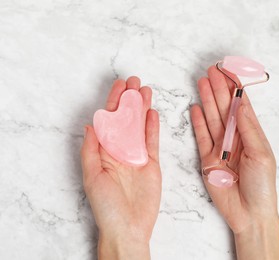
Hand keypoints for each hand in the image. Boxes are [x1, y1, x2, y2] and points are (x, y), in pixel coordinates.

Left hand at [81, 77, 160, 259]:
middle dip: (129, 100)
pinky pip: (152, 141)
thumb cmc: (105, 206)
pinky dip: (152, 127)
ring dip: (142, 108)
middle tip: (135, 81)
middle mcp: (120, 150)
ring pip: (140, 126)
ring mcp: (137, 156)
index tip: (120, 86)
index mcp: (103, 152)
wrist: (128, 227)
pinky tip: (152, 113)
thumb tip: (90, 124)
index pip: (109, 121)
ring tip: (146, 91)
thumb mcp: (91, 176)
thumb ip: (91, 149)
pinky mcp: (151, 163)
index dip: (114, 102)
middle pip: (125, 119)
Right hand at [191, 66, 278, 258]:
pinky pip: (201, 136)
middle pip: (225, 109)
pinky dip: (198, 122)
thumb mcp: (261, 155)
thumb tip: (242, 105)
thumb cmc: (262, 186)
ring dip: (207, 100)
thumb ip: (249, 130)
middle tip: (212, 71)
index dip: (235, 89)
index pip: (242, 106)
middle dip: (219, 89)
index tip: (230, 71)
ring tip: (202, 82)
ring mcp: (220, 148)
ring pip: (212, 119)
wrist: (250, 213)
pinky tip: (196, 107)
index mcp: (251, 135)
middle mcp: (235, 138)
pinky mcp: (208, 159)